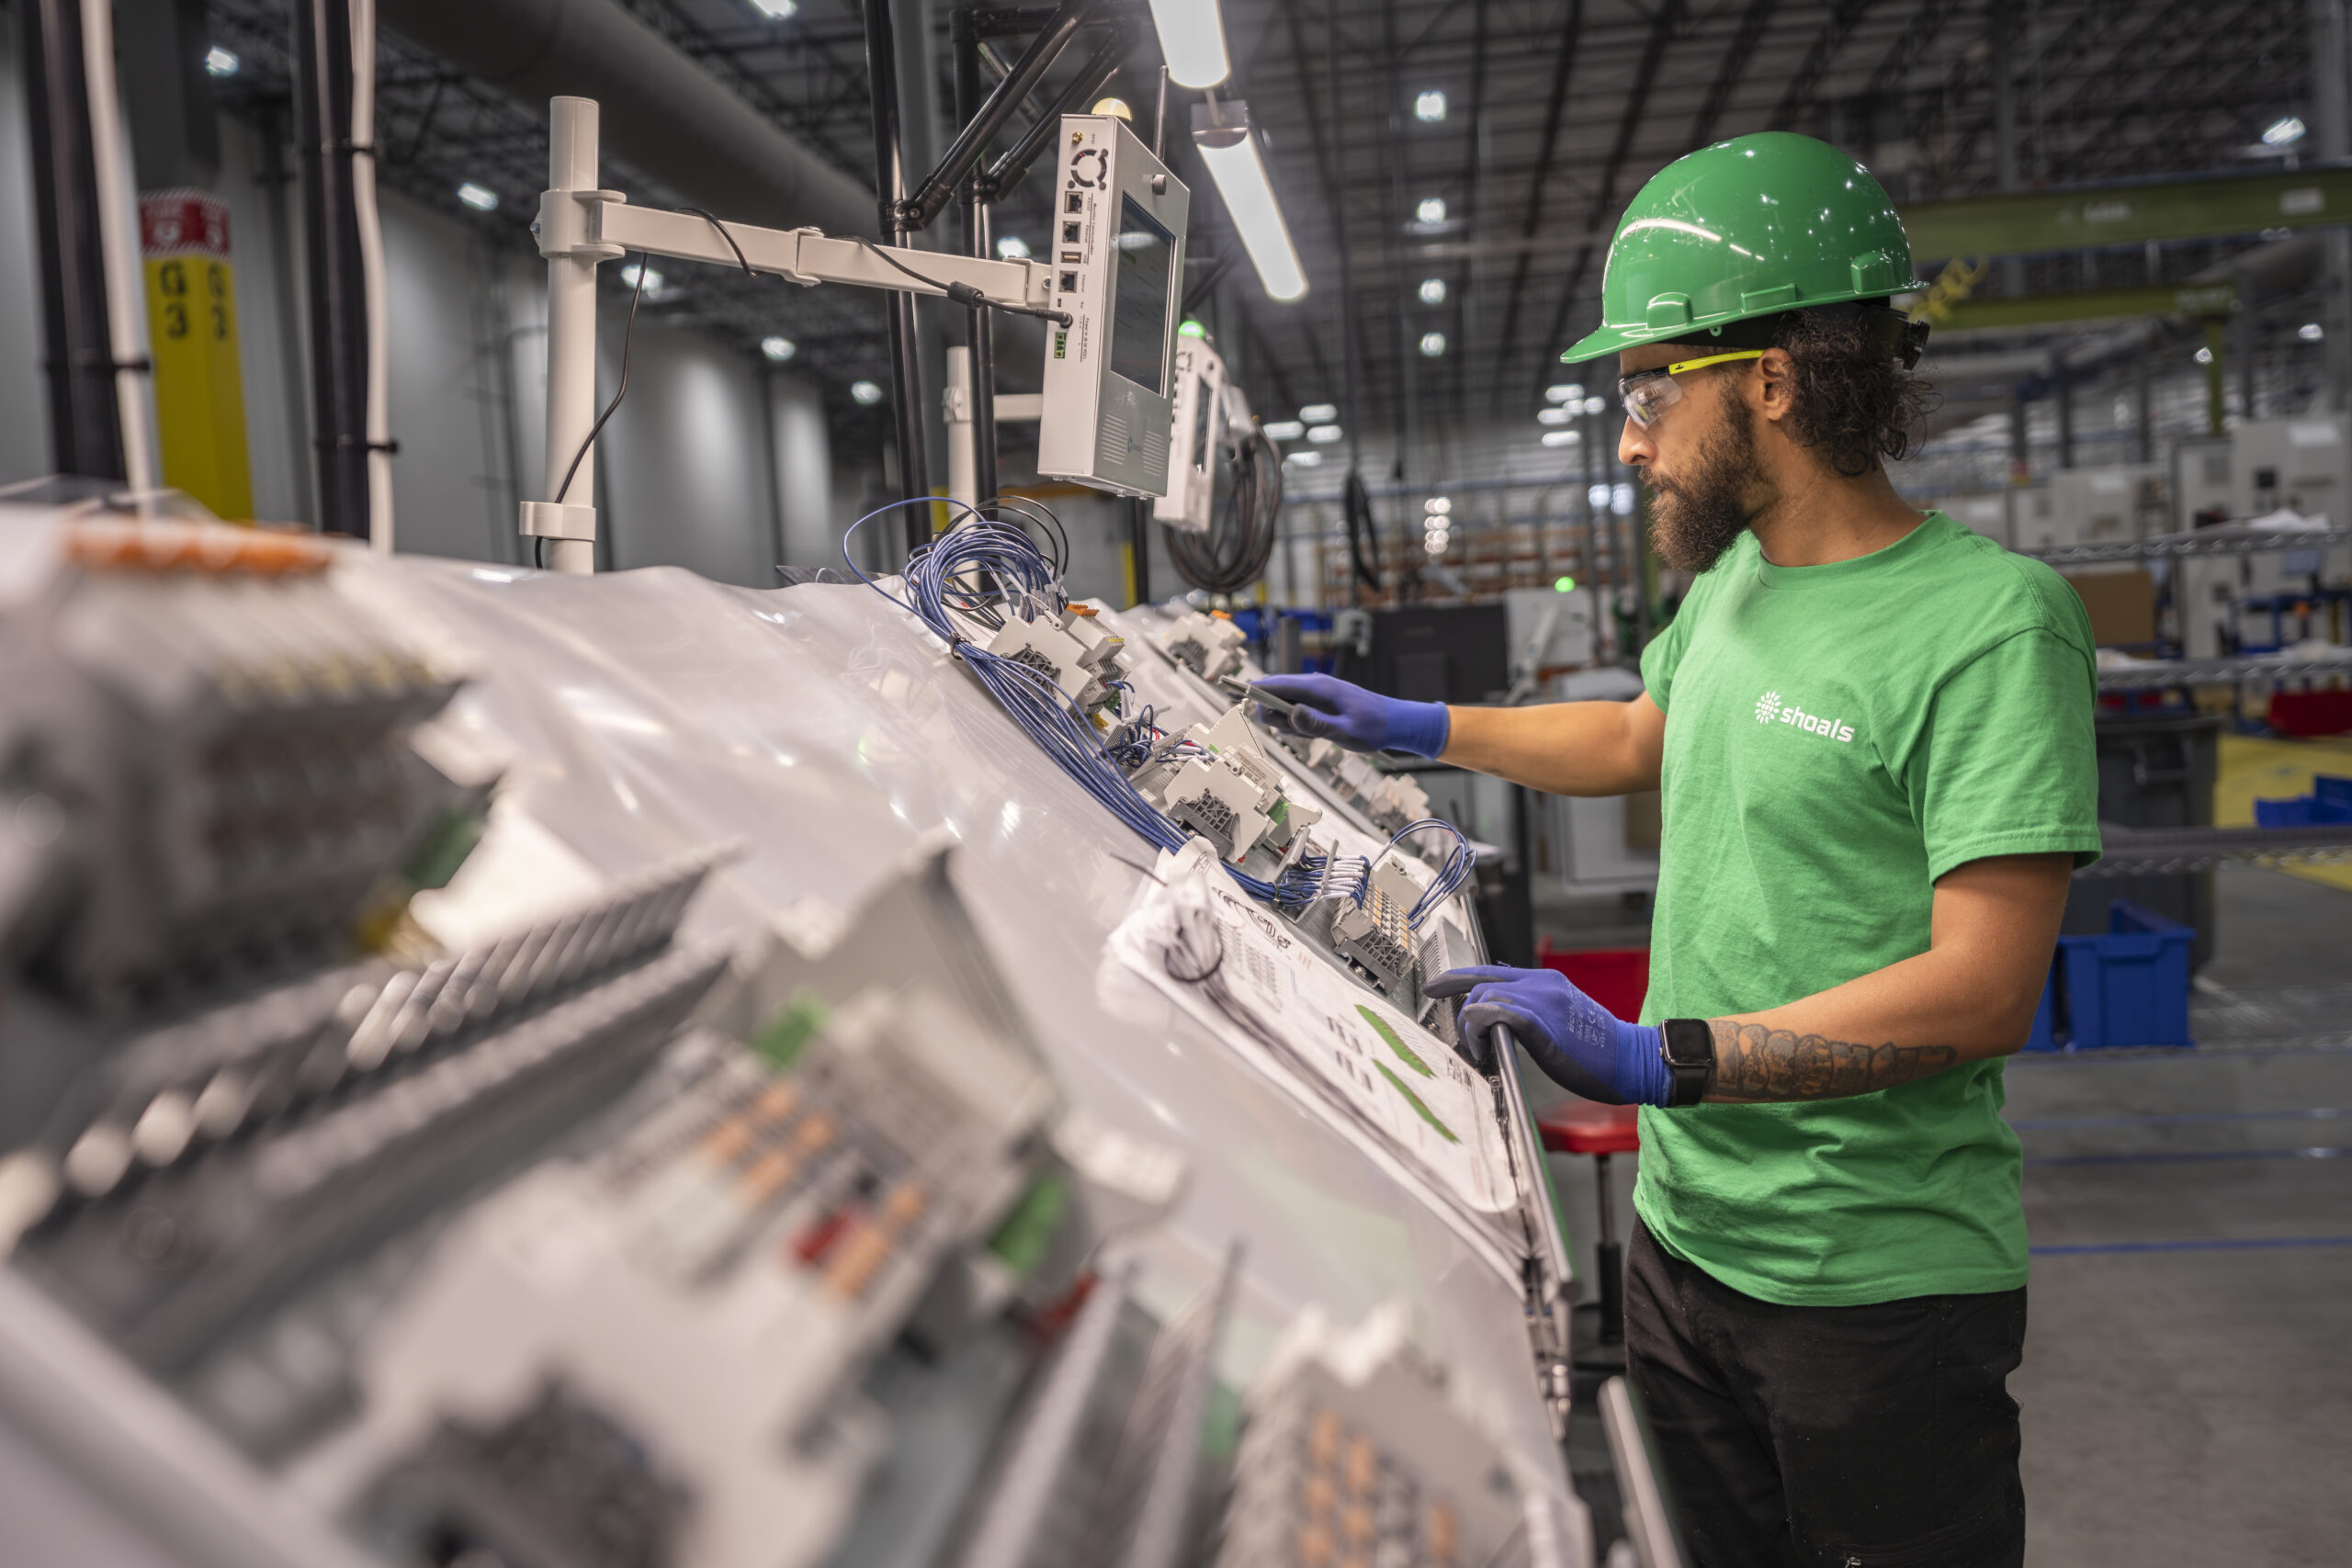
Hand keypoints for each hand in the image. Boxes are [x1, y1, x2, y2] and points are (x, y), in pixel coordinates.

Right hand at [1249, 673, 1449, 757]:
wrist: (1397, 723)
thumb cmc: (1374, 727)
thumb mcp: (1345, 731)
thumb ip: (1316, 724)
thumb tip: (1290, 713)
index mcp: (1319, 687)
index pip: (1279, 683)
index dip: (1256, 689)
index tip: (1236, 692)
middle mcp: (1315, 685)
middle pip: (1277, 693)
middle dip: (1273, 713)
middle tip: (1289, 731)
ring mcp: (1317, 694)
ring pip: (1286, 705)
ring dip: (1288, 723)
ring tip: (1313, 735)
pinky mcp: (1321, 703)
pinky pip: (1298, 712)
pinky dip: (1298, 725)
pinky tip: (1315, 734)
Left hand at [1422, 965, 1670, 1106]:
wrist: (1633, 1059)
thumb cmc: (1598, 1048)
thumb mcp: (1561, 1019)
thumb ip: (1531, 1013)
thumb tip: (1499, 1022)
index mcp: (1545, 981)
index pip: (1490, 971)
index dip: (1456, 978)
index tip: (1433, 986)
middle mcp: (1541, 984)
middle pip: (1480, 985)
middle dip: (1463, 1012)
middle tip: (1470, 1043)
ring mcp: (1543, 1001)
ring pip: (1484, 998)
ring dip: (1472, 1027)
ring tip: (1482, 1052)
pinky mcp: (1544, 1023)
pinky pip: (1499, 1013)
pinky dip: (1483, 1026)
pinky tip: (1485, 1045)